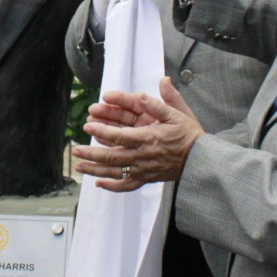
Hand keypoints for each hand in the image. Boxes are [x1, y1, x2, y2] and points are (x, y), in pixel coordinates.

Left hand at [72, 77, 204, 190]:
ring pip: (115, 173)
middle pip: (112, 157)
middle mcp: (143, 157)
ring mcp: (144, 170)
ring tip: (79, 166)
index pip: (120, 136)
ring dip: (95, 170)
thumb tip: (148, 89)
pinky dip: (112, 187)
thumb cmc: (190, 135)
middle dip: (91, 153)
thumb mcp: (178, 114)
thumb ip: (161, 102)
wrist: (202, 160)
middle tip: (75, 149)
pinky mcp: (147, 179)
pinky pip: (127, 186)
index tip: (88, 126)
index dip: (101, 131)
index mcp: (148, 139)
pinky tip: (99, 184)